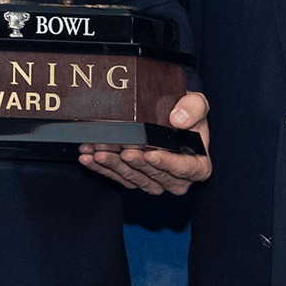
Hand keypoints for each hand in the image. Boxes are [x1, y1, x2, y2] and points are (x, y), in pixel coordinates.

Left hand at [78, 92, 210, 195]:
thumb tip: (178, 119)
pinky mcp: (136, 179)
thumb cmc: (187, 111)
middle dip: (133, 162)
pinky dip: (102, 168)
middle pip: (154, 176)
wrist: (171, 114)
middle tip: (118, 148)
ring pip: (134, 178)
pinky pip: (118, 178)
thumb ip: (193, 109)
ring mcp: (155, 181)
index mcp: (197, 165)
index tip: (149, 153)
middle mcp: (177, 179)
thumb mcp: (197, 103)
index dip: (166, 163)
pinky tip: (88, 157)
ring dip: (113, 165)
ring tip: (96, 151)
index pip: (184, 168)